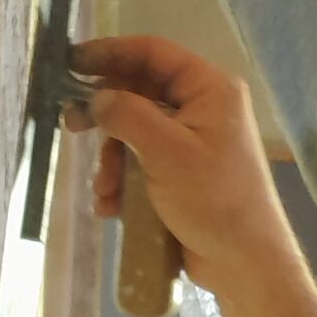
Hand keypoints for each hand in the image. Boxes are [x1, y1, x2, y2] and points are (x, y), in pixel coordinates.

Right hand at [70, 35, 293, 299]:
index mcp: (210, 90)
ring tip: (105, 189)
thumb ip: (127, 115)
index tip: (72, 62)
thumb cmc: (213, 199)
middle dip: (108, 119)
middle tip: (73, 128)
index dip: (110, 53)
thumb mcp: (166, 151)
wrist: (244, 263)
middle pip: (140, 95)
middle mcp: (204, 110)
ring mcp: (194, 145)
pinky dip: (124, 183)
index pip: (154, 53)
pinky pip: (144, 166)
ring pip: (136, 135)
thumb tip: (97, 98)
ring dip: (113, 161)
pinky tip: (112, 207)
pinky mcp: (184, 177)